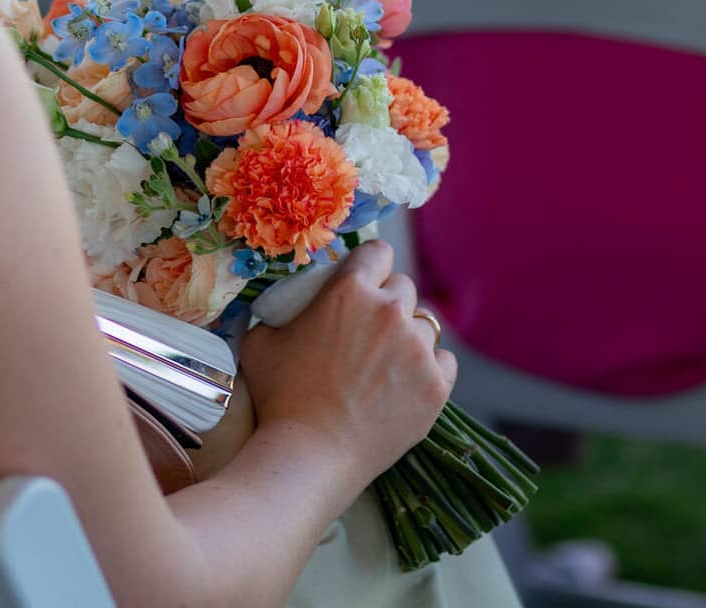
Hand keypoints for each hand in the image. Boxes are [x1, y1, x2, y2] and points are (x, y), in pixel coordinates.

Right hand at [237, 241, 455, 489]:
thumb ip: (276, 313)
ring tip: (387, 362)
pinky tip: (407, 382)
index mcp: (349, 290)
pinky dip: (429, 368)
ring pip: (425, 323)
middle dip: (387, 302)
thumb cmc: (280, 397)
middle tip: (369, 330)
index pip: (377, 252)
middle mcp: (390, 311)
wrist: (311, 454)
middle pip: (403, 287)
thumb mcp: (260, 342)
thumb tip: (281, 308)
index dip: (370, 265)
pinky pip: (444, 360)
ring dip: (409, 335)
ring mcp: (418, 348)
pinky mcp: (437, 384)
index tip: (365, 281)